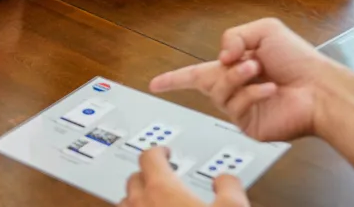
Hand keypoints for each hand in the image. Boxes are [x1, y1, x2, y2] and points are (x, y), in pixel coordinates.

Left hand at [120, 147, 248, 206]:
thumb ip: (229, 186)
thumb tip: (225, 179)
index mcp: (162, 189)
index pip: (149, 156)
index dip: (158, 152)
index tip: (165, 152)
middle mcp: (140, 205)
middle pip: (133, 179)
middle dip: (146, 176)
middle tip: (161, 179)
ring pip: (125, 203)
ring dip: (136, 200)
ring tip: (152, 202)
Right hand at [150, 18, 335, 141]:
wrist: (322, 89)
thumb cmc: (300, 59)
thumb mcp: (263, 29)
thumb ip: (232, 35)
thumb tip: (220, 58)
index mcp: (235, 65)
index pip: (196, 73)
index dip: (173, 79)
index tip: (155, 84)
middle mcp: (235, 87)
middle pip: (206, 79)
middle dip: (226, 69)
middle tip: (249, 62)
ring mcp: (241, 107)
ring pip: (219, 92)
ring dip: (239, 78)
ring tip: (259, 71)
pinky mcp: (249, 123)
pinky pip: (237, 107)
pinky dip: (252, 94)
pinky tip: (270, 89)